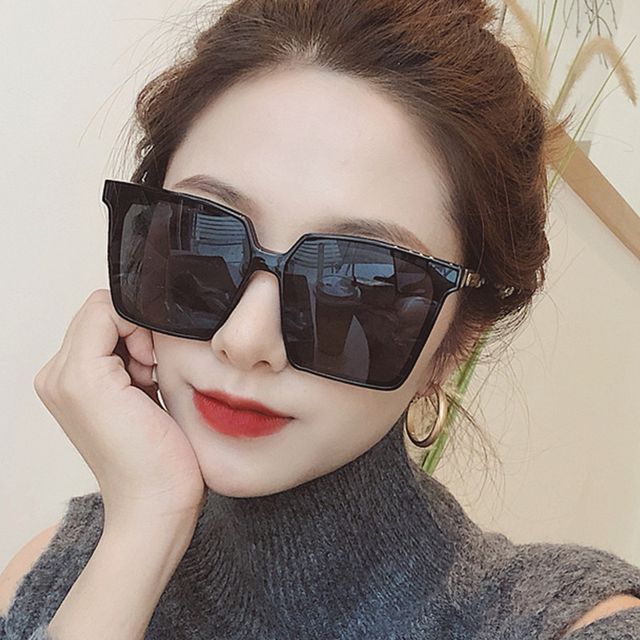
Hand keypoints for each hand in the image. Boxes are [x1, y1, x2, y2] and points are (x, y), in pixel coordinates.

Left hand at [34, 289, 205, 520]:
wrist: (159, 503)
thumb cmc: (146, 462)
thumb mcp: (113, 384)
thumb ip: (107, 330)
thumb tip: (128, 309)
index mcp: (62, 371)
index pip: (101, 306)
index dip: (137, 325)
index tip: (149, 361)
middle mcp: (63, 374)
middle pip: (108, 316)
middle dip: (140, 336)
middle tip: (150, 373)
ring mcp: (82, 385)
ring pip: (122, 331)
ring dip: (145, 349)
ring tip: (150, 384)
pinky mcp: (105, 395)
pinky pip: (128, 351)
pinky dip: (147, 361)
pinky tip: (150, 388)